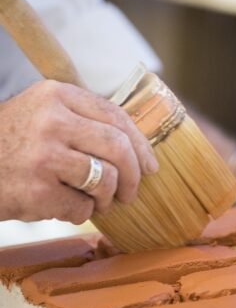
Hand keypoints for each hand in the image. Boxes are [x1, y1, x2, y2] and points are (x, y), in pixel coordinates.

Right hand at [0, 80, 157, 223]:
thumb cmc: (12, 142)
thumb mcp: (43, 112)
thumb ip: (83, 119)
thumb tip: (137, 147)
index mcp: (57, 94)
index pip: (115, 115)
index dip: (140, 144)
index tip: (151, 165)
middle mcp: (51, 120)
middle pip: (117, 147)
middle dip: (134, 175)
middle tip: (133, 192)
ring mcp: (43, 156)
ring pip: (105, 179)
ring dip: (108, 198)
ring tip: (98, 202)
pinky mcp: (36, 190)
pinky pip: (82, 207)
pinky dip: (82, 213)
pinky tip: (66, 207)